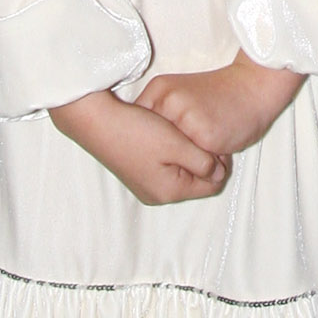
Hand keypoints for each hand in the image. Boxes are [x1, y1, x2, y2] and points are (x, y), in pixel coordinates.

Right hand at [50, 85, 227, 205]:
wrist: (97, 122)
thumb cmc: (138, 132)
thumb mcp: (178, 145)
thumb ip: (204, 162)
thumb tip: (220, 173)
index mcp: (170, 192)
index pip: (212, 185)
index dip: (219, 162)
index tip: (213, 139)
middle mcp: (157, 195)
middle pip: (196, 181)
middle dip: (202, 160)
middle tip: (197, 134)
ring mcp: (145, 186)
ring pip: (181, 174)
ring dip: (186, 156)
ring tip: (180, 134)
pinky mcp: (136, 175)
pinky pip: (166, 169)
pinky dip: (172, 154)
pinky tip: (166, 135)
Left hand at [138, 52, 302, 158]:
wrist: (255, 86)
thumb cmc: (219, 96)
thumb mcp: (180, 96)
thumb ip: (161, 115)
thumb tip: (140, 145)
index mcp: (158, 91)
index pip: (137, 127)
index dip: (148, 142)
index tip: (162, 145)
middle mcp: (166, 102)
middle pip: (154, 145)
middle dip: (168, 155)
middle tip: (190, 148)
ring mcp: (183, 118)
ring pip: (175, 156)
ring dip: (187, 160)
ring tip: (206, 146)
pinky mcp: (203, 135)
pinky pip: (196, 161)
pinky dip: (205, 162)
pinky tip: (218, 148)